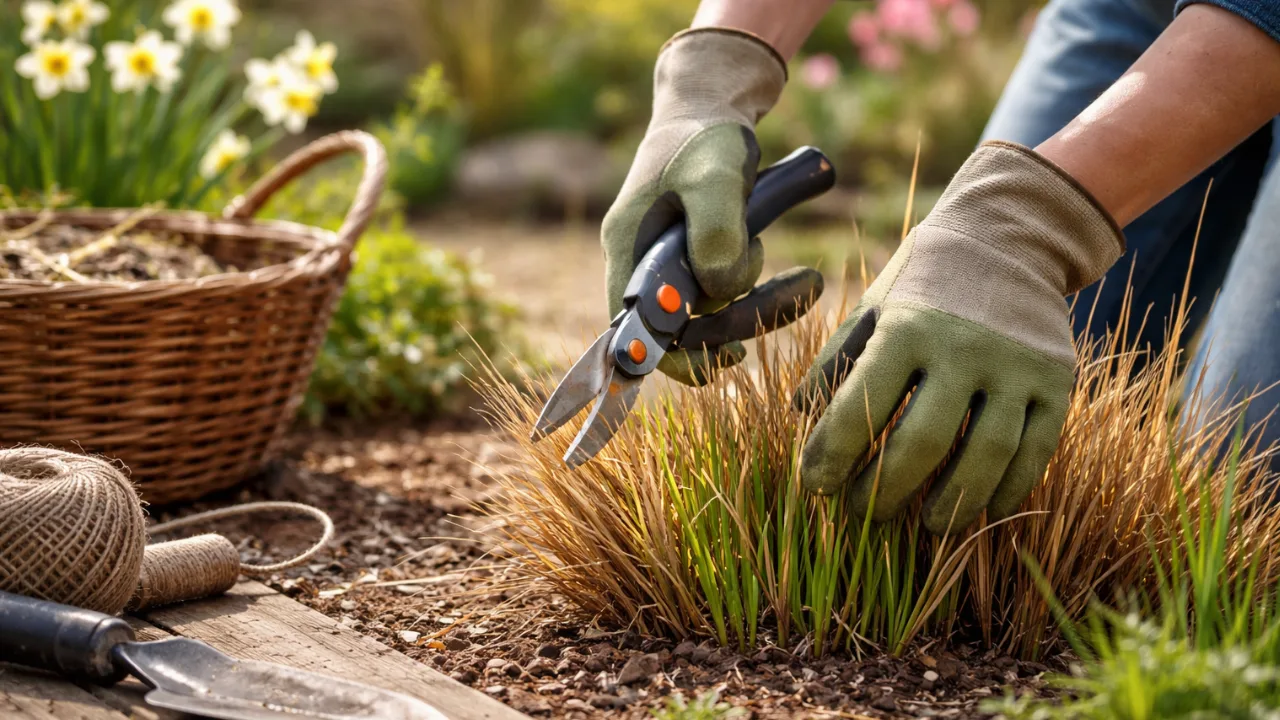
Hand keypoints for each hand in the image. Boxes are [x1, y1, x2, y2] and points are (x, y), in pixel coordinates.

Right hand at [602, 28, 820, 385]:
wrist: (713, 105)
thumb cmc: (706, 136)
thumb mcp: (716, 175)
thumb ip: (716, 231)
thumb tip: (720, 292)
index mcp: (628, 247)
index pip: (632, 326)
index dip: (663, 359)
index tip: (715, 363)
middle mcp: (643, 262)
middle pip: (677, 329)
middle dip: (730, 329)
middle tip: (772, 326)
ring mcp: (671, 262)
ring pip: (709, 314)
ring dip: (757, 305)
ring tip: (803, 283)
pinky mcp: (699, 258)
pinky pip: (727, 295)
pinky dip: (762, 291)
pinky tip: (799, 282)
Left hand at [796, 142, 1124, 533]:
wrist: (1011, 235)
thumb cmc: (924, 281)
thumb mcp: (873, 308)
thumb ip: (836, 360)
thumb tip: (800, 415)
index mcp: (907, 327)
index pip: (862, 407)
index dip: (833, 455)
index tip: (815, 487)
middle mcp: (964, 347)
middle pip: (923, 443)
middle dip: (886, 491)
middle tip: (865, 515)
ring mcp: (1017, 366)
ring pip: (985, 455)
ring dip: (952, 503)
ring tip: (926, 524)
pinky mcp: (1058, 380)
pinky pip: (1034, 450)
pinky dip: (1006, 488)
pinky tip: (981, 508)